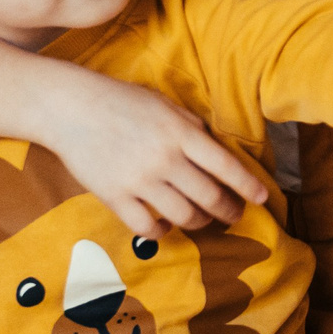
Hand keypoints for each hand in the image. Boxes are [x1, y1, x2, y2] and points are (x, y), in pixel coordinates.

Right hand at [40, 72, 269, 234]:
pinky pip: (147, 227)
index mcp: (181, 132)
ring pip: (184, 216)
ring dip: (199, 222)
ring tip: (202, 220)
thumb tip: (217, 149)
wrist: (69, 107)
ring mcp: (139, 180)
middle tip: (234, 214)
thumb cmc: (121, 101)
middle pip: (209, 197)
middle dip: (229, 210)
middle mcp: (165, 159)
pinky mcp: (114, 197)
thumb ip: (192, 128)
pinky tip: (166, 226)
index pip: (226, 166)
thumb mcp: (165, 104)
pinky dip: (162, 232)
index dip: (248, 186)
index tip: (263, 198)